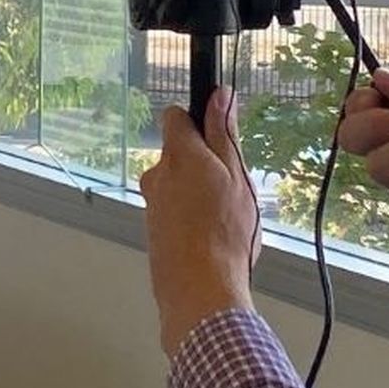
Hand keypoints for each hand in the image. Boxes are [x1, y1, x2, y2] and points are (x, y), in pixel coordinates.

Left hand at [140, 87, 259, 354]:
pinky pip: (175, 212)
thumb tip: (219, 95)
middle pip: (180, 154)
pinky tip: (211, 239)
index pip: (176, 116)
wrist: (200, 292)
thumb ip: (224, 133)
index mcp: (178, 155)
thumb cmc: (225, 233)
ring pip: (179, 185)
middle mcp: (156, 175)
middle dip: (204, 165)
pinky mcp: (153, 231)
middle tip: (232, 189)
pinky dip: (192, 219)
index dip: (199, 121)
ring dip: (199, 195)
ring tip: (225, 221)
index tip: (219, 136)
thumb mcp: (236, 175)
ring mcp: (152, 205)